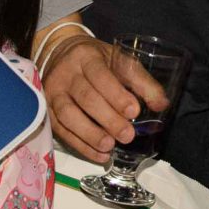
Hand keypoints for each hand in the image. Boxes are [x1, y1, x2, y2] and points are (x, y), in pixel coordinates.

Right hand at [44, 34, 165, 164]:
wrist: (61, 54)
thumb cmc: (97, 61)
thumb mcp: (119, 61)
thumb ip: (141, 82)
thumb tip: (161, 104)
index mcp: (86, 57)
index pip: (100, 75)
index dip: (116, 94)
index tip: (134, 112)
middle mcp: (66, 73)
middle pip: (85, 97)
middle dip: (107, 118)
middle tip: (127, 135)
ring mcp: (52, 93)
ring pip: (67, 115)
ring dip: (90, 134)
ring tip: (109, 147)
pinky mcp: (47, 110)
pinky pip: (61, 131)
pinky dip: (81, 145)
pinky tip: (99, 154)